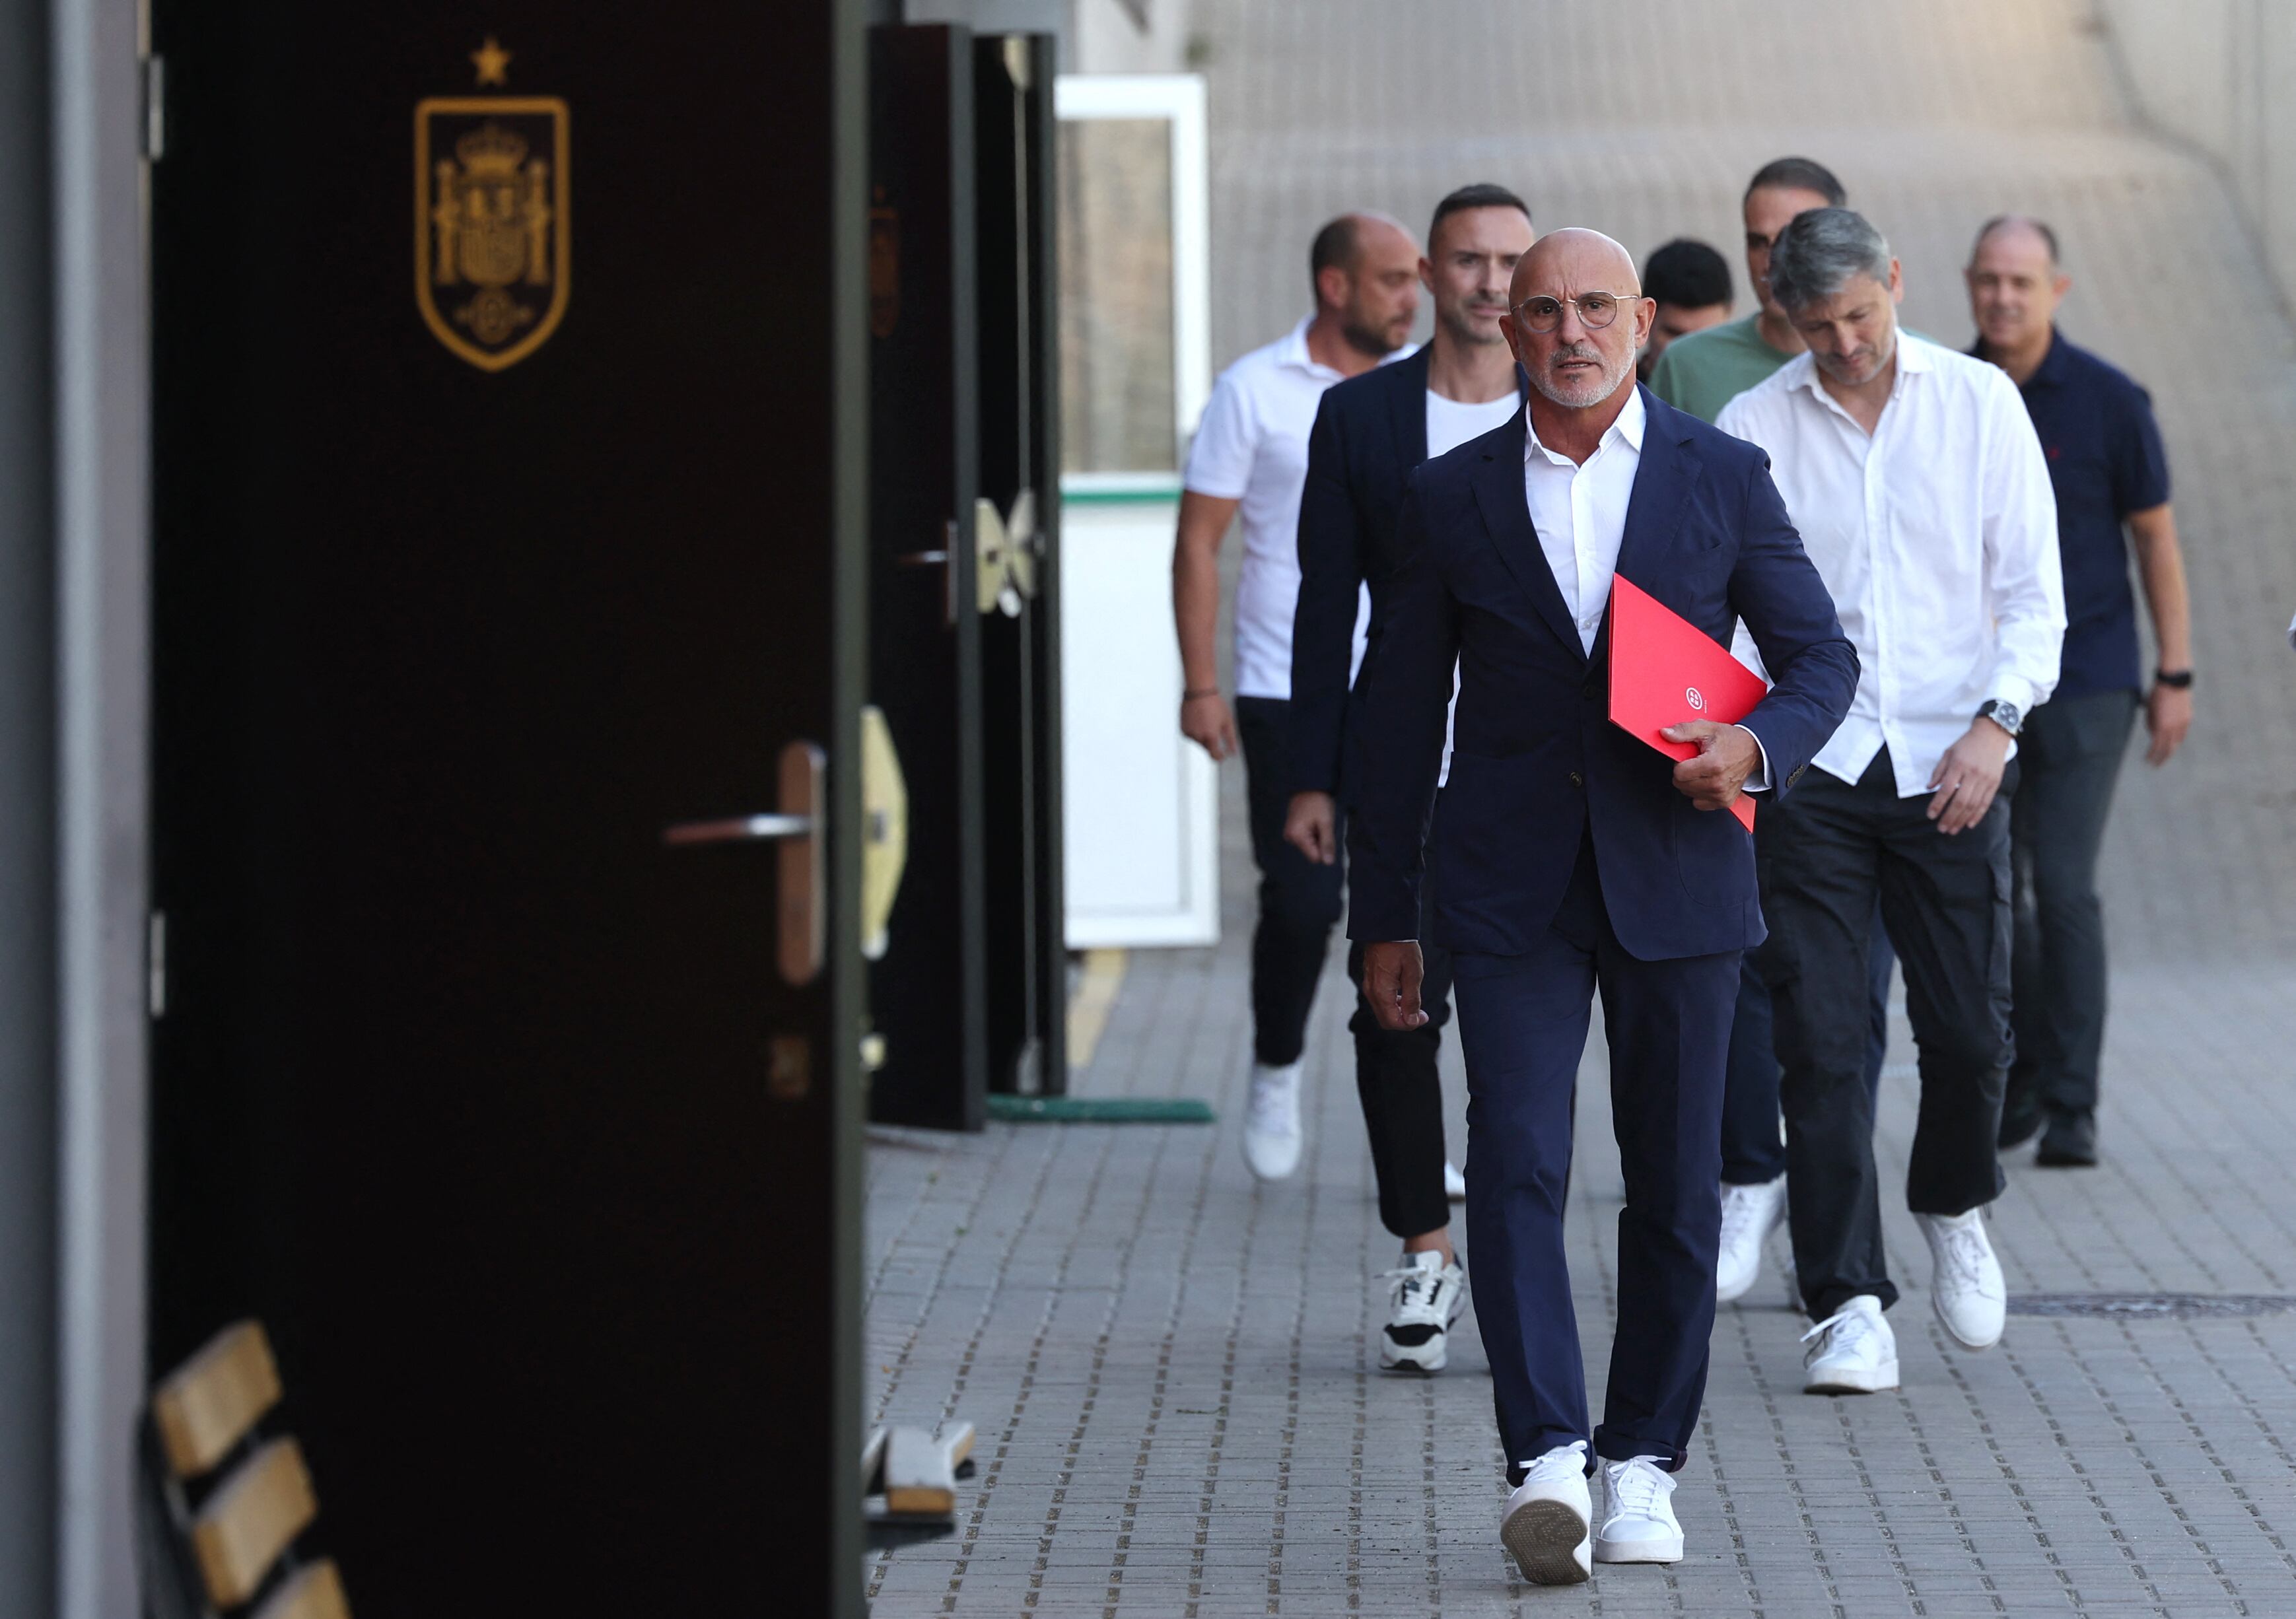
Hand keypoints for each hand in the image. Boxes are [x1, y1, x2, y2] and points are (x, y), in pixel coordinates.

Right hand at [1180, 692, 1236, 760]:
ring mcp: (1189, 733)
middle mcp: (1198, 737)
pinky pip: (1191, 735)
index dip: (1220, 757)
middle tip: (1214, 726)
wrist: (1199, 691)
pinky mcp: (1183, 729)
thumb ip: (1230, 739)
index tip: (1223, 755)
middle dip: (1211, 742)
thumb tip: (1233, 752)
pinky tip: (1198, 719)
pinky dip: (1195, 731)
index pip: (1214, 755)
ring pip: (1198, 741)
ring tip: (1206, 719)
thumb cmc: (1216, 705)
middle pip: (1206, 748)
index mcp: (1211, 736)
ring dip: (1203, 736)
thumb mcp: (1227, 721)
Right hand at [1284, 791, 1337, 862]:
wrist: (1309, 784)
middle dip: (1320, 841)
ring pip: (1310, 844)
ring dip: (1317, 836)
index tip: (1326, 833)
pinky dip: (1313, 831)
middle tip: (1322, 824)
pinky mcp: (1293, 828)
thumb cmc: (1318, 801)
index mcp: (1297, 835)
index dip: (1324, 848)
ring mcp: (1291, 832)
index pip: (1314, 856)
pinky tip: (1314, 820)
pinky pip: (1306, 837)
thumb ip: (1327, 843)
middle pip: (1311, 850)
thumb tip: (1328, 863)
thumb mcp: (1326, 822)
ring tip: (1318, 821)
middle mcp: (1290, 836)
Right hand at [1361, 941, 1426, 1029]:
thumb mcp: (1413, 973)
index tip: (1424, 1016)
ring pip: (1383, 1011)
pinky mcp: (1370, 980)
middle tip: (1421, 1013)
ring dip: (1399, 1013)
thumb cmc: (1401, 947)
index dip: (1410, 1024)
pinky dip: (1392, 1004)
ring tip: (1415, 1003)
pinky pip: (1380, 1001)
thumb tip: (1411, 1021)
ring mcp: (1369, 986)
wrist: (1386, 927)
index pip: (1393, 1021)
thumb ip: (1412, 999)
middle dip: (1404, 1021)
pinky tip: (1404, 994)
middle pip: (1386, 1020)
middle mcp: (1371, 992)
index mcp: (1381, 991)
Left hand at [1660, 720, 1759, 810]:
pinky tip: (1708, 781)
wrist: (1753, 750)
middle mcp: (1718, 783)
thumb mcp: (1706, 729)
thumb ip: (1684, 731)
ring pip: (1688, 794)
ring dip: (1691, 783)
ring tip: (1704, 771)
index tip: (1689, 757)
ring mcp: (1722, 795)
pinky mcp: (1724, 802)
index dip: (1680, 763)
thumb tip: (1665, 734)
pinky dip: (1699, 793)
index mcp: (1713, 765)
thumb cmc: (1730, 739)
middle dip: (1684, 773)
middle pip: (1682, 785)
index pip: (1679, 773)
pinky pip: (1699, 803)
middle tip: (1697, 763)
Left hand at [1926, 718, 2012, 833]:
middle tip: (1942, 829)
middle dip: (1950, 817)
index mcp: (1958, 766)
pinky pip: (1986, 802)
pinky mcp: (1995, 782)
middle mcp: (1973, 774)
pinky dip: (1978, 815)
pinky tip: (1970, 824)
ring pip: (1973, 804)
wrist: (1992, 735)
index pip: (1946, 790)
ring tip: (1953, 829)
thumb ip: (1938, 771)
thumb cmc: (1966, 744)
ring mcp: (1986, 779)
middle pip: (1960, 801)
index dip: (1938, 804)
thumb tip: (1929, 788)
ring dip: (1962, 819)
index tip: (1931, 815)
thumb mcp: (1948, 753)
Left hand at [2144, 682, 2191, 765]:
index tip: (2147, 761)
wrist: (2174, 681)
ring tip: (2164, 755)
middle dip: (2162, 757)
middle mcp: (2174, 727)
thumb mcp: (2149, 710)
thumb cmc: (2157, 694)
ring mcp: (2183, 723)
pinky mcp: (2188, 718)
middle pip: (2168, 748)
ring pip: (2177, 741)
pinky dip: (2176, 739)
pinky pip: (2182, 733)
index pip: (2156, 746)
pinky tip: (2173, 742)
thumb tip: (2154, 734)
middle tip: (2156, 765)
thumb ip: (2151, 724)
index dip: (2152, 755)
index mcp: (2162, 726)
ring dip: (2170, 749)